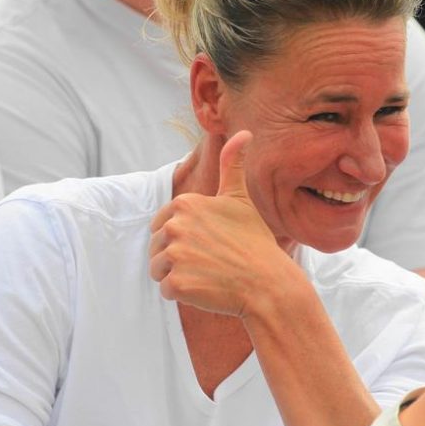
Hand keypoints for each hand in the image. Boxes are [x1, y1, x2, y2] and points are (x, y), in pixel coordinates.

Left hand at [150, 130, 299, 318]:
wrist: (267, 283)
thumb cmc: (253, 241)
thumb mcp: (240, 199)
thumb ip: (232, 165)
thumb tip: (245, 132)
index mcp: (184, 204)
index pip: (162, 225)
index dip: (183, 237)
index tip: (209, 241)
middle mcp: (175, 226)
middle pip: (157, 247)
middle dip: (178, 257)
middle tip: (211, 260)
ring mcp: (174, 255)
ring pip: (158, 269)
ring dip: (178, 276)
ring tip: (207, 273)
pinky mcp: (176, 283)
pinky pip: (166, 290)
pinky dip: (184, 294)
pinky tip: (207, 288)